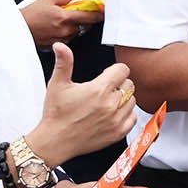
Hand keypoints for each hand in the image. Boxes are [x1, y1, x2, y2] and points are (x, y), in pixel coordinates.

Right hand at [21, 0, 103, 48]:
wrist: (17, 28)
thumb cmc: (31, 14)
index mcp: (65, 18)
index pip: (90, 17)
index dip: (99, 14)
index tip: (104, 11)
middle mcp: (65, 30)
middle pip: (84, 25)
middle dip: (84, 18)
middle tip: (76, 12)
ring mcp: (62, 39)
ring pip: (76, 31)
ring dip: (73, 25)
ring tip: (60, 20)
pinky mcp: (57, 45)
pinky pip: (67, 38)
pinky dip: (66, 32)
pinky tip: (55, 27)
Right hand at [28, 44, 136, 167]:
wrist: (54, 141)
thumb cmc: (56, 114)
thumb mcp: (57, 84)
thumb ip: (64, 62)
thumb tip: (60, 46)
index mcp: (98, 89)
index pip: (123, 70)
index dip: (115, 70)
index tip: (107, 75)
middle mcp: (110, 104)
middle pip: (129, 84)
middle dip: (119, 84)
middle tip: (104, 90)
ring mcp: (116, 120)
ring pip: (132, 100)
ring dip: (123, 100)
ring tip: (106, 103)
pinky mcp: (118, 133)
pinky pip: (133, 118)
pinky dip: (126, 115)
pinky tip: (112, 114)